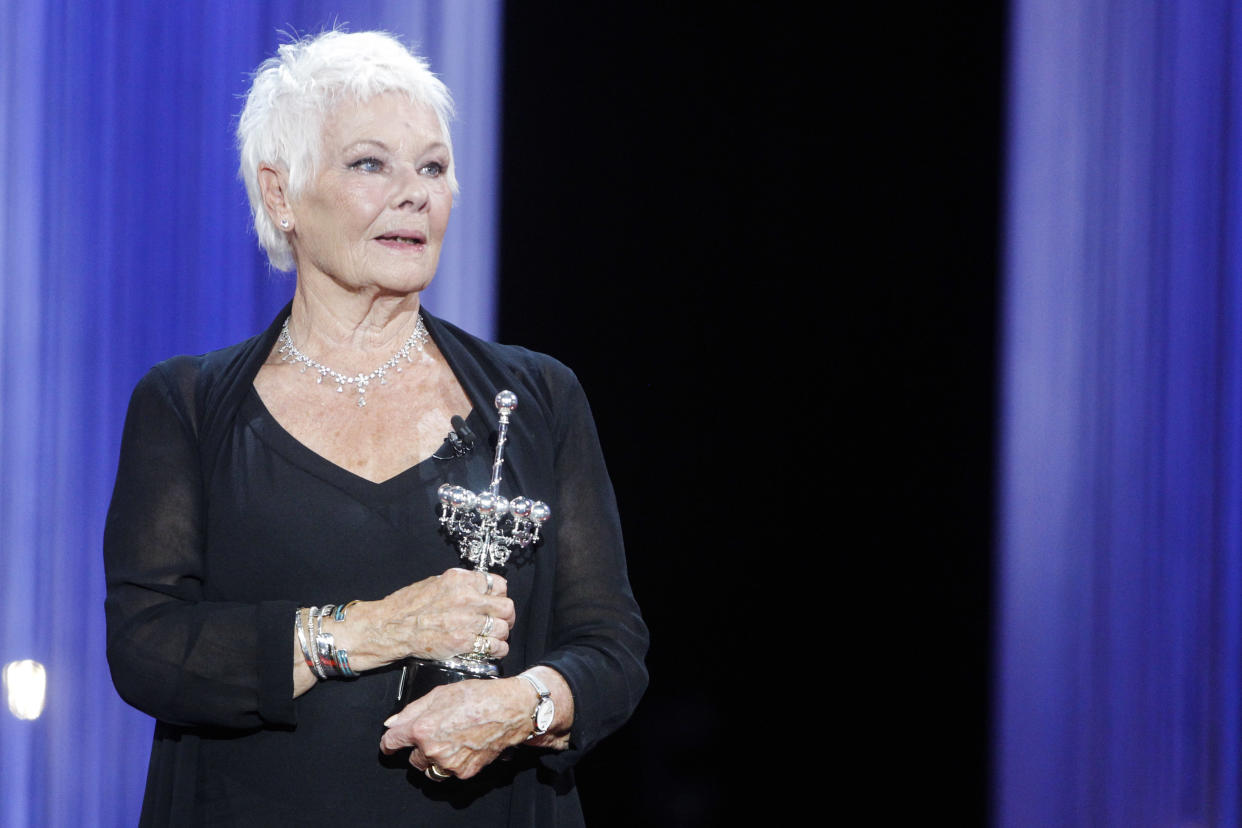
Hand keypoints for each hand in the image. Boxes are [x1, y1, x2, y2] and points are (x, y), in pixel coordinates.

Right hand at [340, 569, 514, 670]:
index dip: (499, 595)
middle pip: (506, 606)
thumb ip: (460, 585)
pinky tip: (491, 650)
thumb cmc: (407, 606)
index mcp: (460, 581)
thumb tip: (478, 589)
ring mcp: (465, 621)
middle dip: (505, 616)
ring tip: (493, 638)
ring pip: (502, 628)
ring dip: (500, 634)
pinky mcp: (462, 643)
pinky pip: (494, 647)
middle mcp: (466, 598)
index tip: (495, 602)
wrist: (389, 627)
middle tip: (500, 622)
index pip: (498, 584)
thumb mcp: (435, 583)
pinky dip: (497, 650)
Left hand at [380, 677, 534, 778]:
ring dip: (434, 759)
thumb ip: (411, 710)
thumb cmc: (477, 696)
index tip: (391, 744)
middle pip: (412, 759)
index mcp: (422, 729)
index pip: (391, 743)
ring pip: (430, 769)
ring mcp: (448, 764)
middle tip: (437, 733)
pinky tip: (464, 746)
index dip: (389, 743)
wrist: (509, 709)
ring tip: (451, 741)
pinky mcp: (464, 771)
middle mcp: (432, 750)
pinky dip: (453, 763)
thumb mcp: (440, 694)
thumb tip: (392, 723)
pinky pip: (450, 772)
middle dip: (419, 748)